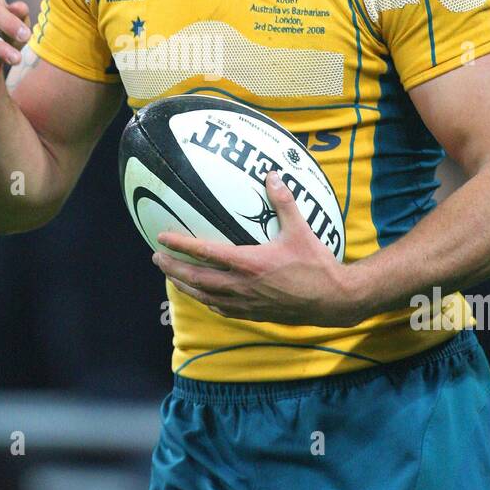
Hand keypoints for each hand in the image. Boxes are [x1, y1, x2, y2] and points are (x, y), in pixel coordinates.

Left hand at [152, 170, 365, 326]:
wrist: (333, 301)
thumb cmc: (316, 265)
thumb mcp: (301, 230)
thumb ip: (284, 202)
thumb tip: (272, 175)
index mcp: (249, 263)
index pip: (206, 253)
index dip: (181, 245)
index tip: (161, 238)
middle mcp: (242, 285)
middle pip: (197, 278)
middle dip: (173, 268)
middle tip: (156, 258)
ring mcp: (246, 303)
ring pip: (206, 297)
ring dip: (185, 286)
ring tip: (172, 277)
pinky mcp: (254, 314)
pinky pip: (222, 310)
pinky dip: (207, 302)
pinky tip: (204, 297)